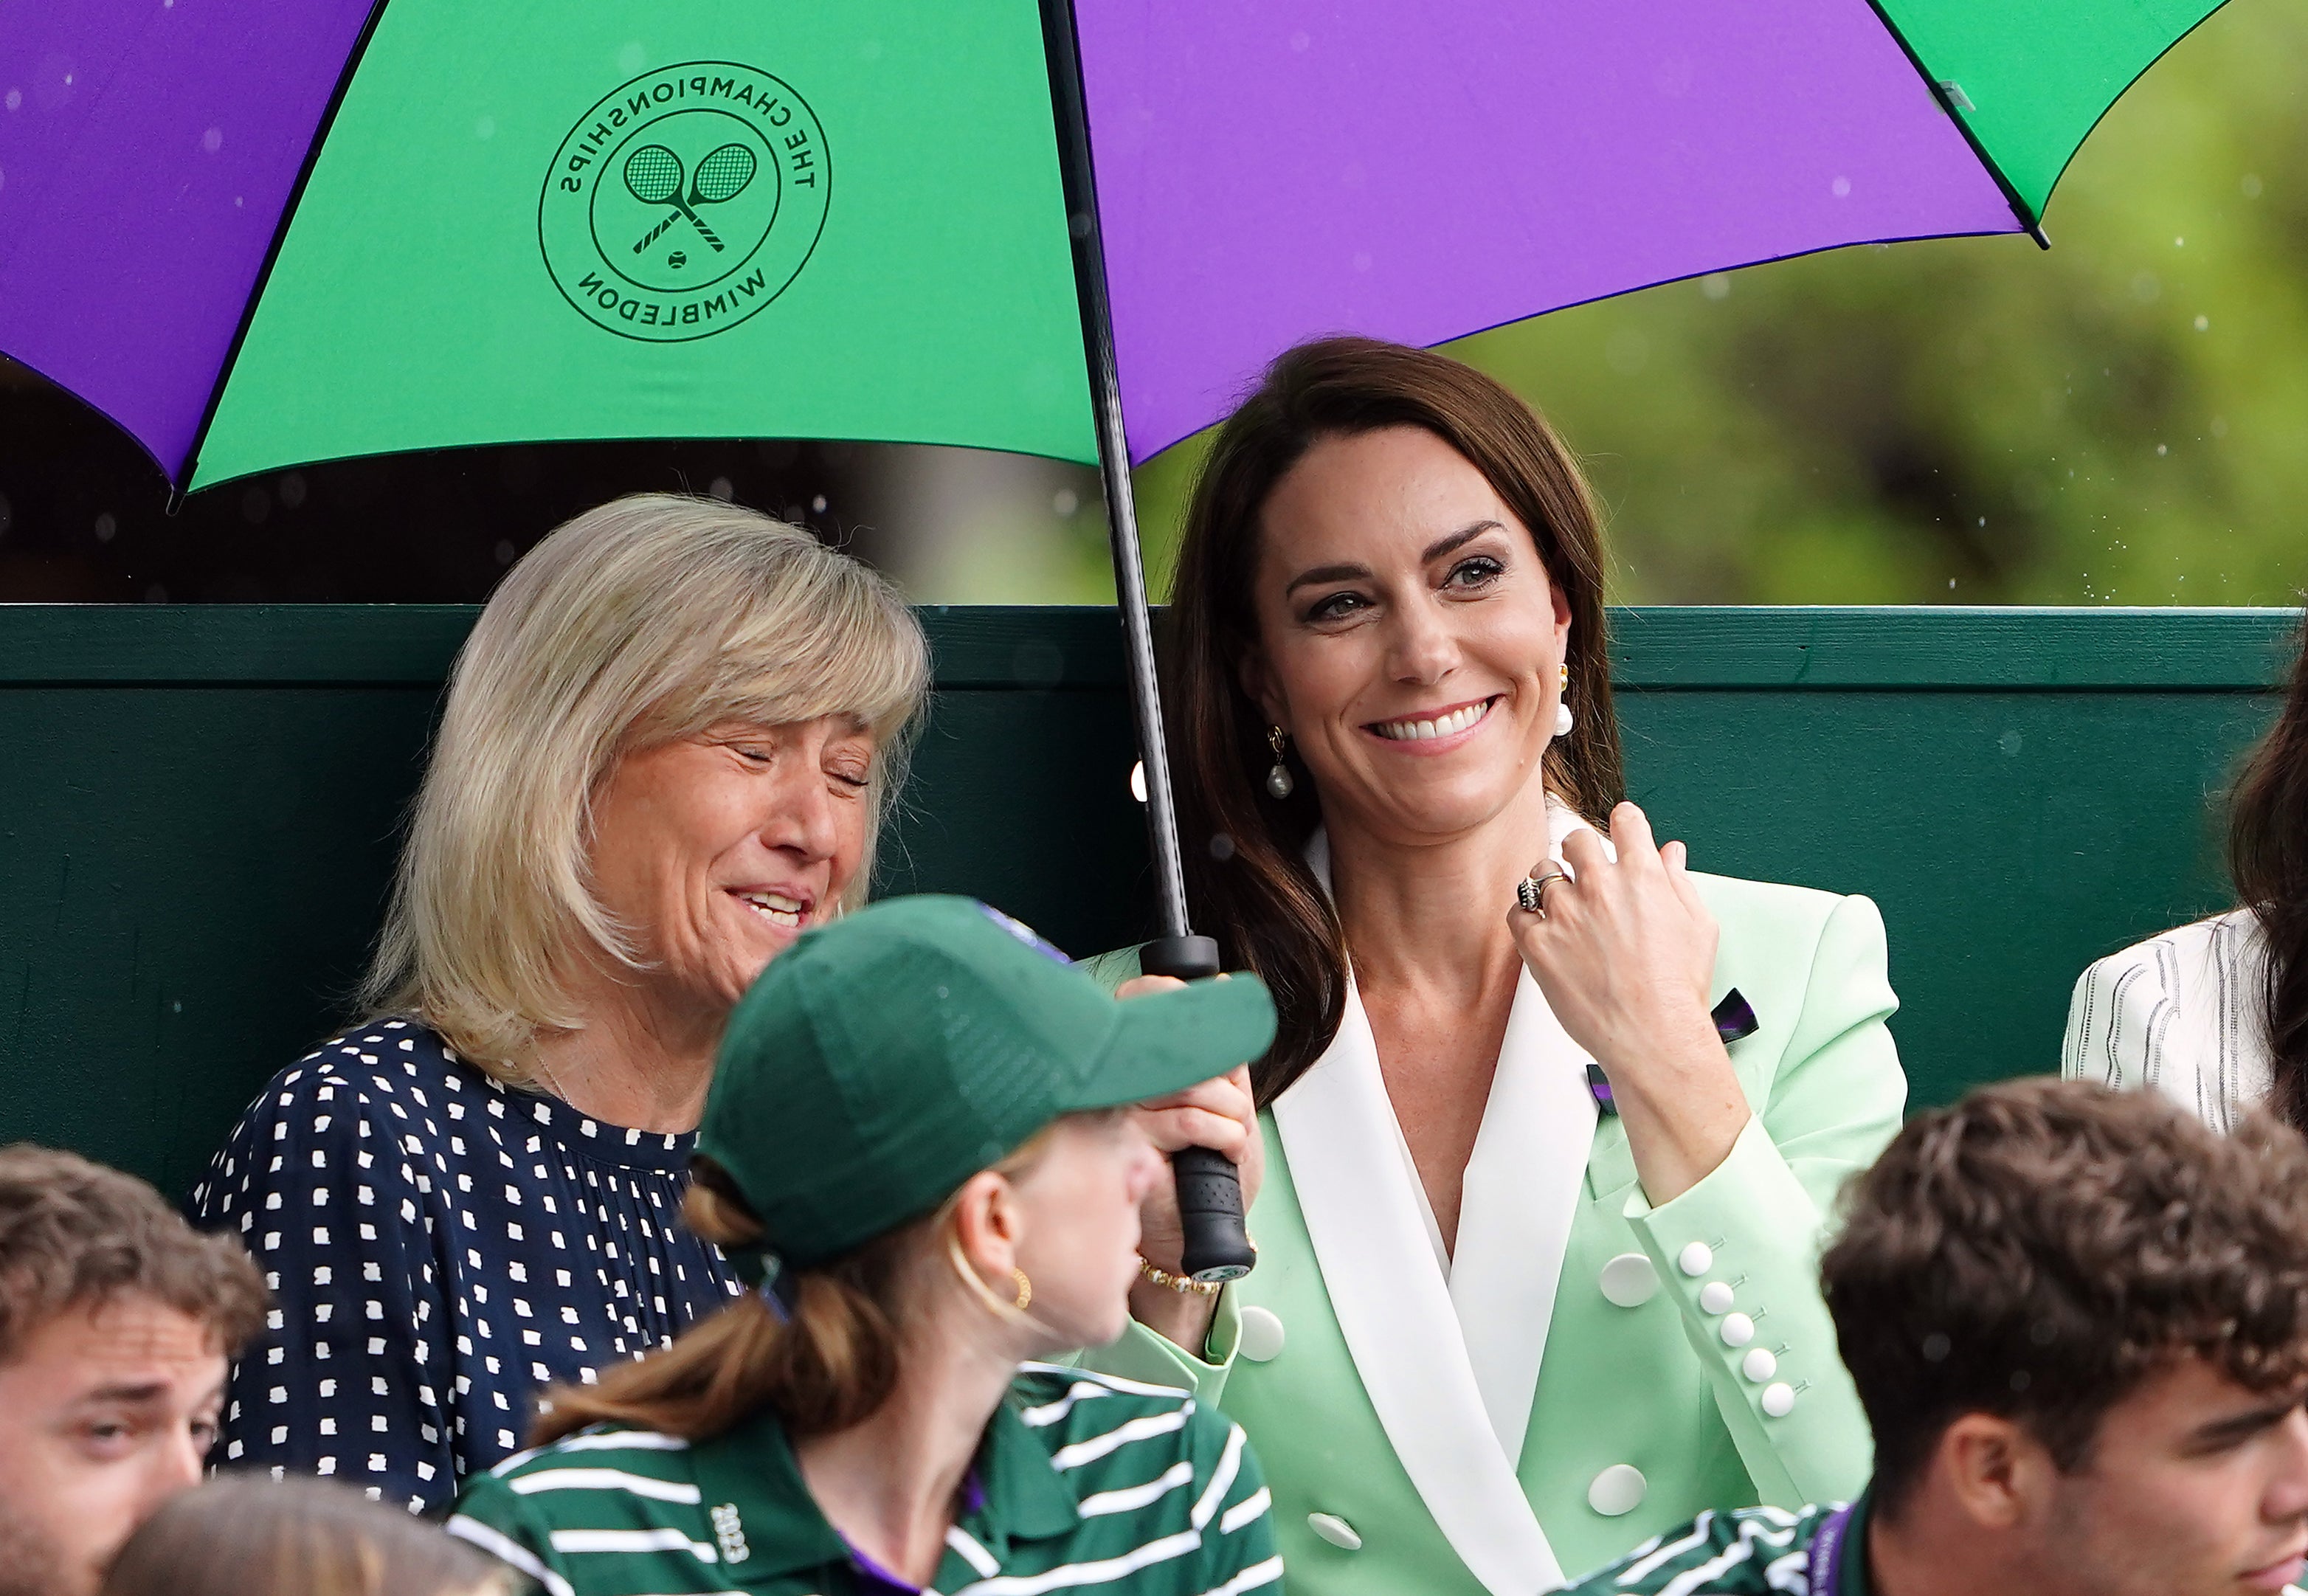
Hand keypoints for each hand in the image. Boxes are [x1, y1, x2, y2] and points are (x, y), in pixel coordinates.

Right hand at [1116, 974, 1263, 1347]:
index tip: (1205, 1005)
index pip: (1142, 998)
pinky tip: (1223, 1150)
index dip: (1175, 995)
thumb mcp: (1226, 1097)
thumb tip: (1216, 989)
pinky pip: (1187, 1119)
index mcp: (1140, 1061)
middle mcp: (1121, 1080)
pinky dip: (1223, 1134)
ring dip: (1229, 1112)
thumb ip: (1219, 1050)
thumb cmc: (1207, 1170)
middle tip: (1232, 1106)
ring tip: (1229, 1138)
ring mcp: (1121, 1111)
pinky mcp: (1130, 1145)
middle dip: (1222, 1072)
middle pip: (1176, 1038)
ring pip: (1190, 1081)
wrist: (1197, 1234)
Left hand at [1509, 802, 1747, 1200]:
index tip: (1619, 836)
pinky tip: (1543, 931)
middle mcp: (1600, 885)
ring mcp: (1565, 913)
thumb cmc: (1679, 988)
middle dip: (1582, 853)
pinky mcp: (1537, 943)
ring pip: (1541, 872)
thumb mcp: (1697, 925)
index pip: (1625, 819)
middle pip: (1575, 839)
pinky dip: (1528, 917)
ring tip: (1564, 911)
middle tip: (1586, 877)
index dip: (1624, 825)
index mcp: (1642, 874)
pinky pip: (1518, 911)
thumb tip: (1670, 852)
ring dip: (1552, 885)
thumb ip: (1679, 881)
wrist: (1653, 1035)